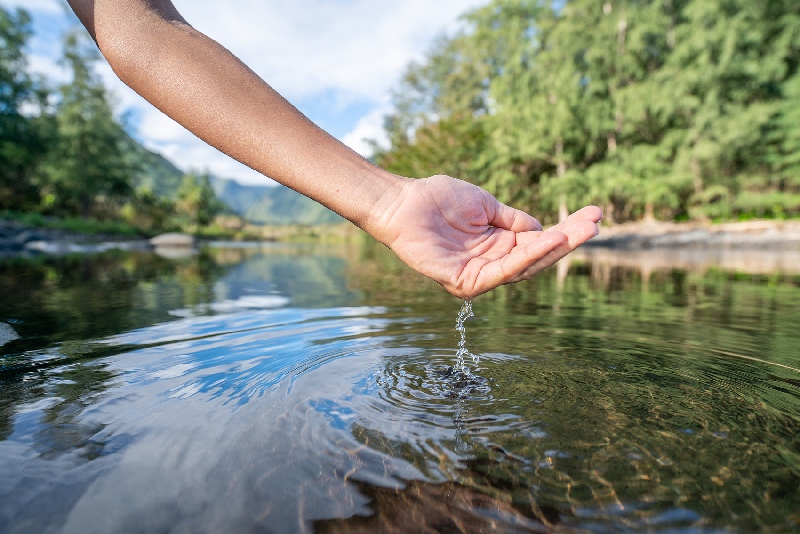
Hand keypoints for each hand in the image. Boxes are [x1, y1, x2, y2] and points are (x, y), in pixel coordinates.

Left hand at [374, 175, 601, 298]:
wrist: (403, 201)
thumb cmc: (439, 199)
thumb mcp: (486, 206)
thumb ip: (514, 220)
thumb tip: (544, 229)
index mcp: (497, 247)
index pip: (538, 244)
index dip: (566, 231)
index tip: (593, 215)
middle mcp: (490, 265)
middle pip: (537, 258)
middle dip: (568, 240)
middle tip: (596, 223)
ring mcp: (477, 276)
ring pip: (524, 268)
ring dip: (553, 250)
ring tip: (578, 231)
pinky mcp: (462, 282)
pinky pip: (500, 273)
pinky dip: (525, 258)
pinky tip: (547, 240)